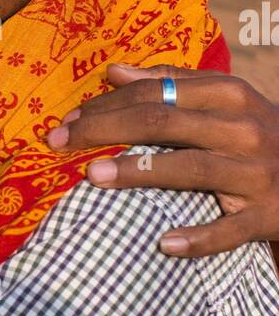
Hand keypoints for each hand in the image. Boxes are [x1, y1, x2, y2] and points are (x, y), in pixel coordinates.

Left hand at [46, 64, 278, 256]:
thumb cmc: (258, 138)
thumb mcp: (226, 103)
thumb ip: (173, 85)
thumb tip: (114, 70)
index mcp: (230, 96)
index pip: (157, 94)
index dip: (107, 105)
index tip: (66, 121)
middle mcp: (243, 129)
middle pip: (164, 123)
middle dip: (105, 130)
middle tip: (58, 143)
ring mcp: (257, 173)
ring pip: (192, 169)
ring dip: (139, 172)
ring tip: (92, 176)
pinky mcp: (268, 215)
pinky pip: (230, 230)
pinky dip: (197, 238)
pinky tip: (163, 244)